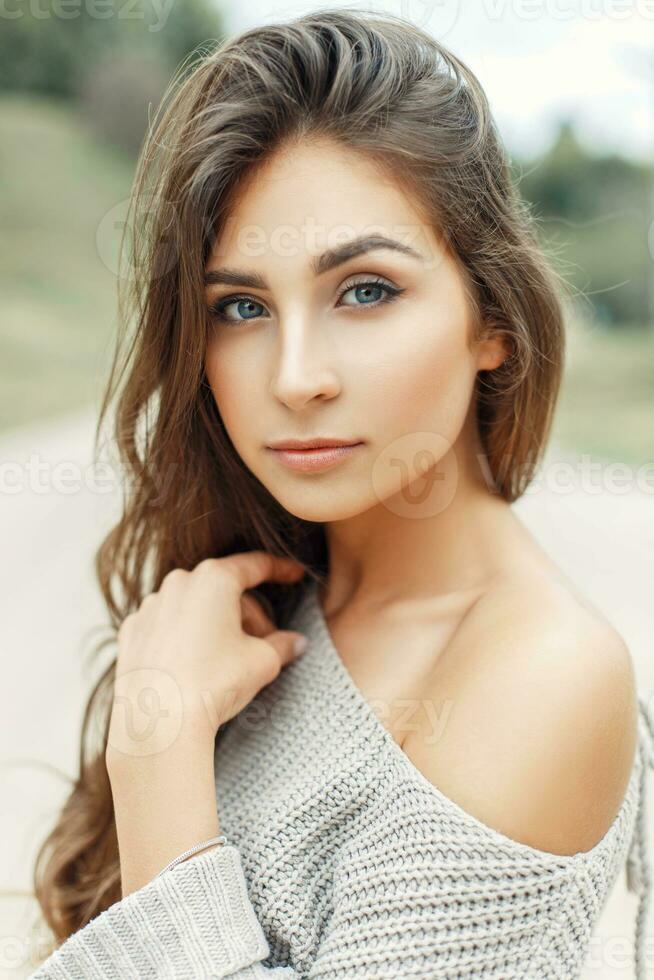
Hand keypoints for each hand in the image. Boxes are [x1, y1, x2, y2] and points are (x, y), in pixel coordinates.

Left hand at [106, 551, 307, 767]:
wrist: (160, 723)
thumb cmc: (213, 684)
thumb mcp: (263, 662)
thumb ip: (283, 645)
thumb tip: (296, 643)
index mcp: (214, 580)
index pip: (255, 565)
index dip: (280, 569)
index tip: (293, 574)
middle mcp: (178, 583)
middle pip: (224, 590)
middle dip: (248, 613)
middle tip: (264, 642)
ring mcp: (150, 607)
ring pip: (193, 605)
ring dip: (215, 624)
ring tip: (228, 658)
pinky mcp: (132, 632)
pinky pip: (166, 625)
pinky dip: (183, 637)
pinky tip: (193, 664)